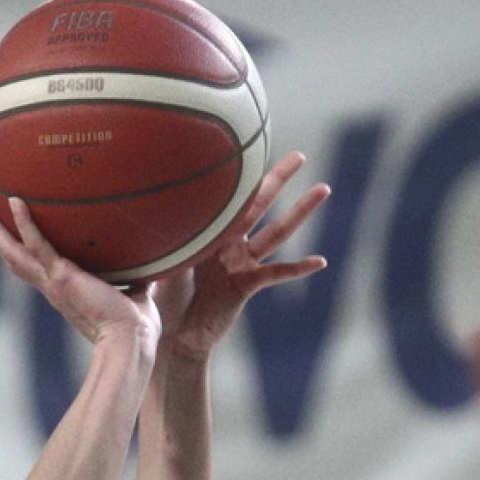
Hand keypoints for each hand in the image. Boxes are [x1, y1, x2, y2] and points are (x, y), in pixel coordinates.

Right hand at [0, 194, 158, 348]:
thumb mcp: (132, 290)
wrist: (131, 340)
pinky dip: (25, 223)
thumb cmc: (135, 324)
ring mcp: (52, 281)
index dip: (21, 246)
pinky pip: (37, 244)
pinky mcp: (61, 276)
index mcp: (64, 289)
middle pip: (12, 255)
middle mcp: (51, 285)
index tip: (12, 230)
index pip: (35, 264)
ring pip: (13, 249)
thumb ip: (134, 275)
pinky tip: (15, 201)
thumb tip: (153, 257)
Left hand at [152, 151, 330, 361]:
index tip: (252, 145)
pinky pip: (276, 273)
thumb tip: (156, 197)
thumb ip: (170, 232)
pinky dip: (298, 268)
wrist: (171, 334)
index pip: (229, 196)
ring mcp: (242, 263)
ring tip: (323, 190)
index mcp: (209, 232)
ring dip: (301, 212)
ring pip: (277, 232)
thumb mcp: (163, 256)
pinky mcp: (247, 286)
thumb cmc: (160, 297)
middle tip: (300, 156)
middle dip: (279, 179)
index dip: (242, 174)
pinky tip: (320, 261)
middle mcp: (230, 243)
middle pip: (261, 204)